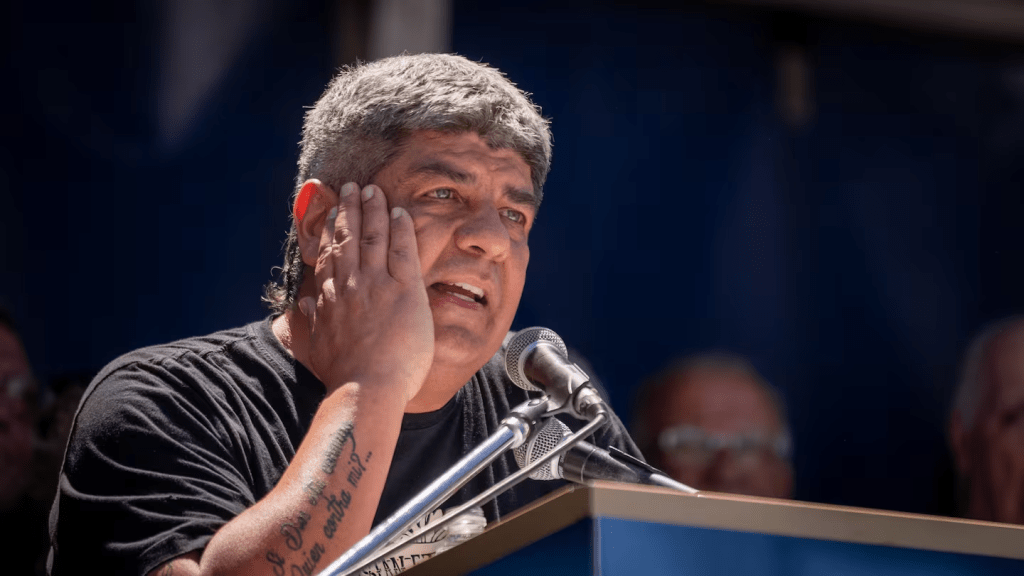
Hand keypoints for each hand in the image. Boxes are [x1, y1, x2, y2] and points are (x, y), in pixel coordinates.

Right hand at [299, 182, 433, 401]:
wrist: (365, 388)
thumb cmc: (344, 375)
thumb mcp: (318, 345)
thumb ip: (312, 320)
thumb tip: (301, 304)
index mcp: (330, 297)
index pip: (329, 255)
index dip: (328, 230)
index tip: (329, 212)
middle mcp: (350, 284)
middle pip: (348, 237)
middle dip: (349, 208)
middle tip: (351, 187)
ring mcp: (376, 285)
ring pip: (373, 236)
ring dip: (372, 209)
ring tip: (372, 190)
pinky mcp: (403, 291)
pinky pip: (402, 250)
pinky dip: (399, 228)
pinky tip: (399, 211)